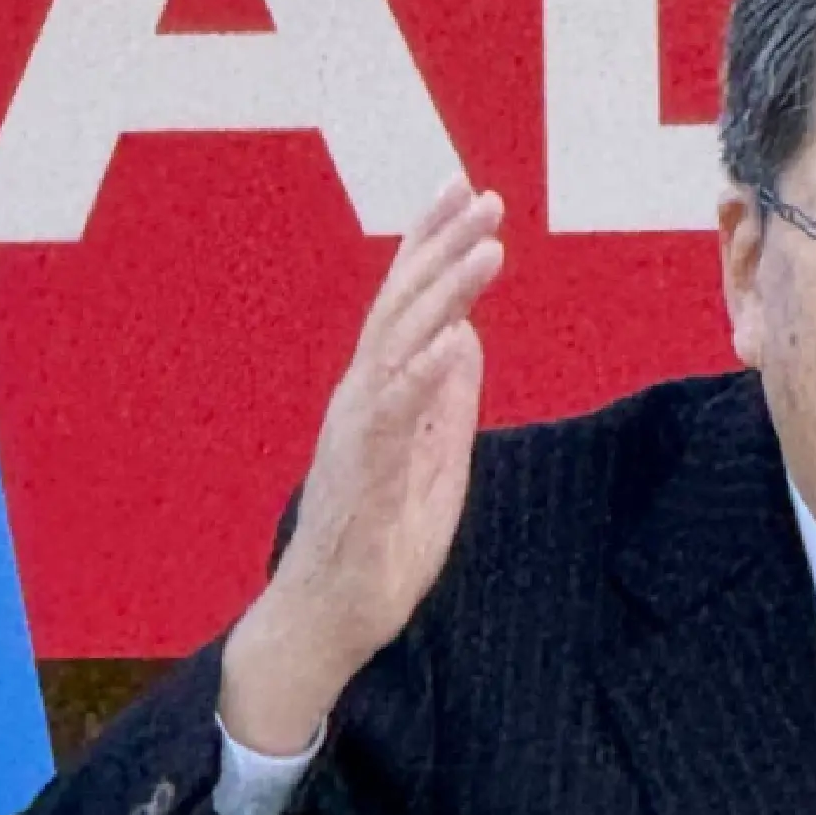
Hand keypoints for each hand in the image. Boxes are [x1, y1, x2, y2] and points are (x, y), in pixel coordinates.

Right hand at [220, 177, 505, 751]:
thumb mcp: (434, 465)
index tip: (470, 197)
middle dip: (442, 247)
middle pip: (402, 307)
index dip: (436, 249)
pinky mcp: (361, 476)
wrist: (330, 620)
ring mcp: (357, 435)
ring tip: (486, 247)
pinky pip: (391, 416)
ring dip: (443, 292)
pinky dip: (420, 372)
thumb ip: (446, 404)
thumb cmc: (377, 549)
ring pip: (398, 345)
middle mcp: (361, 400)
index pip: (410, 308)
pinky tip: (453, 337)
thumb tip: (468, 339)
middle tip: (484, 194)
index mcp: (381, 396)